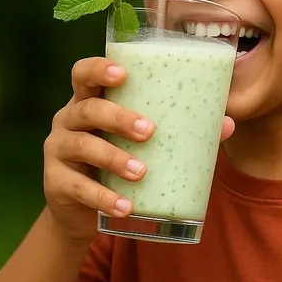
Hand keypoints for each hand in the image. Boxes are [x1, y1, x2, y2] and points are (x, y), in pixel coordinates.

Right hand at [42, 57, 234, 241]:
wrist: (83, 212)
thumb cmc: (116, 163)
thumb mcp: (139, 144)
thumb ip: (177, 130)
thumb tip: (226, 123)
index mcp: (88, 101)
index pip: (82, 73)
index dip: (98, 69)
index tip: (123, 73)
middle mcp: (68, 120)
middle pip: (86, 108)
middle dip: (118, 117)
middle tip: (150, 131)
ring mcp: (57, 151)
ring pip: (81, 145)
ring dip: (113, 158)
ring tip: (142, 172)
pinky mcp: (55, 183)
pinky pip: (77, 188)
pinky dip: (103, 198)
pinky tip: (125, 208)